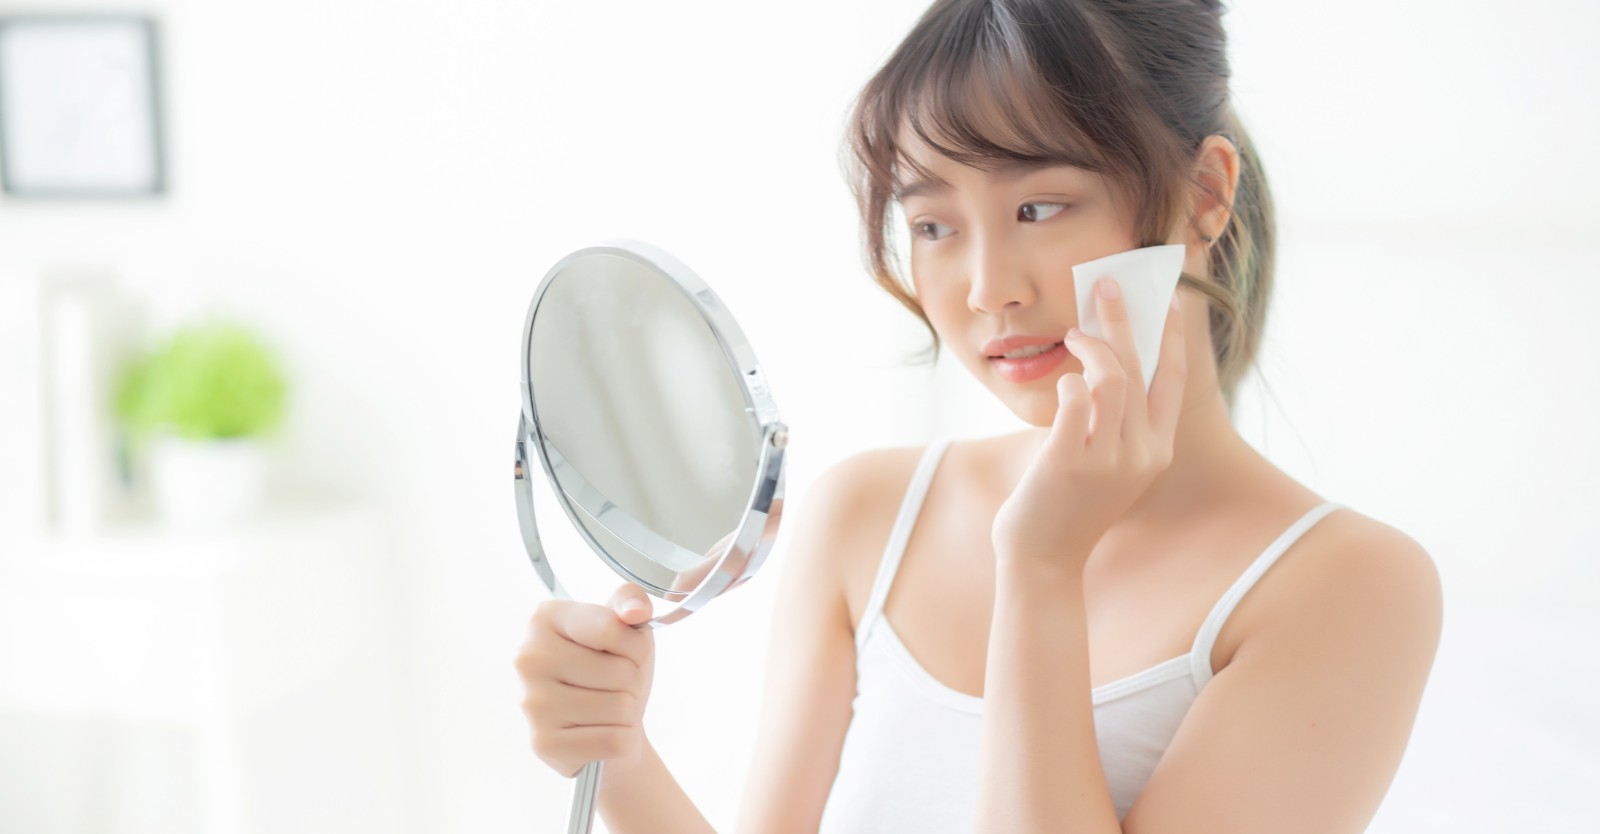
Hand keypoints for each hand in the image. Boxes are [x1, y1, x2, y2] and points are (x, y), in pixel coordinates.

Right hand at [515, 584, 655, 776]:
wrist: (608, 726)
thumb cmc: (615, 671)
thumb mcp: (628, 628)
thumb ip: (632, 602)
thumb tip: (636, 610)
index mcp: (544, 619)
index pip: (611, 628)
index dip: (634, 645)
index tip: (621, 651)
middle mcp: (528, 658)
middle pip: (620, 672)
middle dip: (631, 682)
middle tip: (613, 686)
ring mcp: (532, 703)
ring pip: (620, 707)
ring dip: (627, 712)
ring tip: (606, 709)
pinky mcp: (543, 744)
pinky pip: (614, 740)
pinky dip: (621, 740)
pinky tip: (599, 733)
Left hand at [991, 278, 1187, 566]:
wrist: (1044, 560)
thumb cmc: (1068, 508)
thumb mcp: (1106, 467)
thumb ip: (1114, 425)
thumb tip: (1105, 367)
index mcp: (1156, 452)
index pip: (1171, 383)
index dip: (1170, 338)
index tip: (1168, 302)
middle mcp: (1140, 454)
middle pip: (1140, 367)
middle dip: (1123, 319)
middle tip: (1106, 285)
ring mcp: (1107, 458)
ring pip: (1111, 376)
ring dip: (1091, 345)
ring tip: (1074, 333)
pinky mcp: (1069, 460)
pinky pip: (1075, 398)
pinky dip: (1068, 380)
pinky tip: (1062, 380)